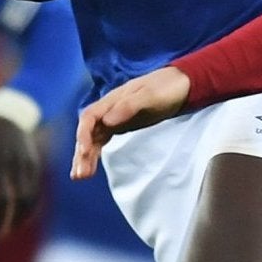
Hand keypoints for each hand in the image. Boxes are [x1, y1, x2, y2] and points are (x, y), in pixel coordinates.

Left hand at [0, 117, 40, 233]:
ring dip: (15, 219)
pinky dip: (29, 210)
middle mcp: (3, 165)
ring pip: (21, 199)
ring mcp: (21, 166)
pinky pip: (34, 193)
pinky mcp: (34, 166)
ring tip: (8, 231)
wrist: (8, 121)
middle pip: (2, 201)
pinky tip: (22, 220)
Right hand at [73, 66, 190, 176]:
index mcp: (112, 100)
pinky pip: (102, 141)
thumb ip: (130, 107)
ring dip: (85, 156)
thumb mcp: (151, 95)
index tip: (84, 151)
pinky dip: (95, 153)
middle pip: (88, 131)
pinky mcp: (121, 126)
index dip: (83, 135)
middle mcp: (108, 109)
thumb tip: (108, 122)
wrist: (181, 85)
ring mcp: (114, 118)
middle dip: (82, 152)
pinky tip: (90, 166)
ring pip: (93, 138)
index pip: (89, 117)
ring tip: (80, 177)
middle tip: (80, 174)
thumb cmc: (166, 88)